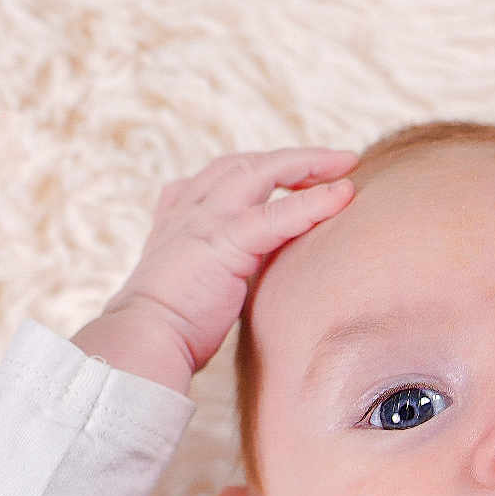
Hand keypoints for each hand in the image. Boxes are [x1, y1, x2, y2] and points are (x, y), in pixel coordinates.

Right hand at [72, 147, 359, 391]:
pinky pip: (277, 214)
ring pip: (263, 172)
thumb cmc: (174, 324)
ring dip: (309, 164)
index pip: (228, 174)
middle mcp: (192, 205)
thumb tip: (255, 274)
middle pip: (249, 163)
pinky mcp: (224, 242)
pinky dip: (313, 203)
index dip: (267, 168)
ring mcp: (206, 219)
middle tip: (338, 161)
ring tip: (347, 164)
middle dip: (296, 158)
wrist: (147, 338)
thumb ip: (226, 263)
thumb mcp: (201, 280)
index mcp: (182, 213)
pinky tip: (343, 195)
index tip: (302, 174)